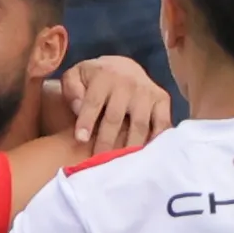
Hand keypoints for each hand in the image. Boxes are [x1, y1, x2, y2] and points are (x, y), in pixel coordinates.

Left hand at [46, 54, 172, 149]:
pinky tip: (147, 156)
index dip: (87, 121)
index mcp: (104, 76)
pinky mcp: (162, 99)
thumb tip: (78, 108)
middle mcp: (127, 83)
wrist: (122, 67)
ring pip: (139, 125)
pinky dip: (157, 140)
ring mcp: (147, 92)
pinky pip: (162, 123)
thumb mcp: (76, 75)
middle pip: (115, 118)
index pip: (93, 102)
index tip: (81, 139)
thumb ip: (71, 89)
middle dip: (105, 141)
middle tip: (99, 161)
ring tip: (120, 165)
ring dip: (129, 147)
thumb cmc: (94, 78)